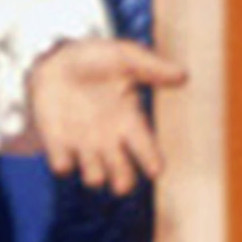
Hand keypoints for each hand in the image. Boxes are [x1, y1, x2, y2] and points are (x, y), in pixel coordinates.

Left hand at [25, 35, 182, 192]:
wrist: (56, 57)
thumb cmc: (96, 58)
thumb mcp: (125, 57)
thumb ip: (152, 68)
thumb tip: (184, 75)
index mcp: (131, 122)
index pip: (147, 150)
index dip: (152, 162)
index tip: (155, 170)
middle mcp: (110, 140)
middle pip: (123, 175)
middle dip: (123, 182)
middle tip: (121, 184)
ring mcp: (84, 145)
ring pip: (94, 177)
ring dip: (95, 176)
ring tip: (95, 173)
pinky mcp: (58, 144)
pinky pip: (63, 166)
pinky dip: (64, 165)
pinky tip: (64, 158)